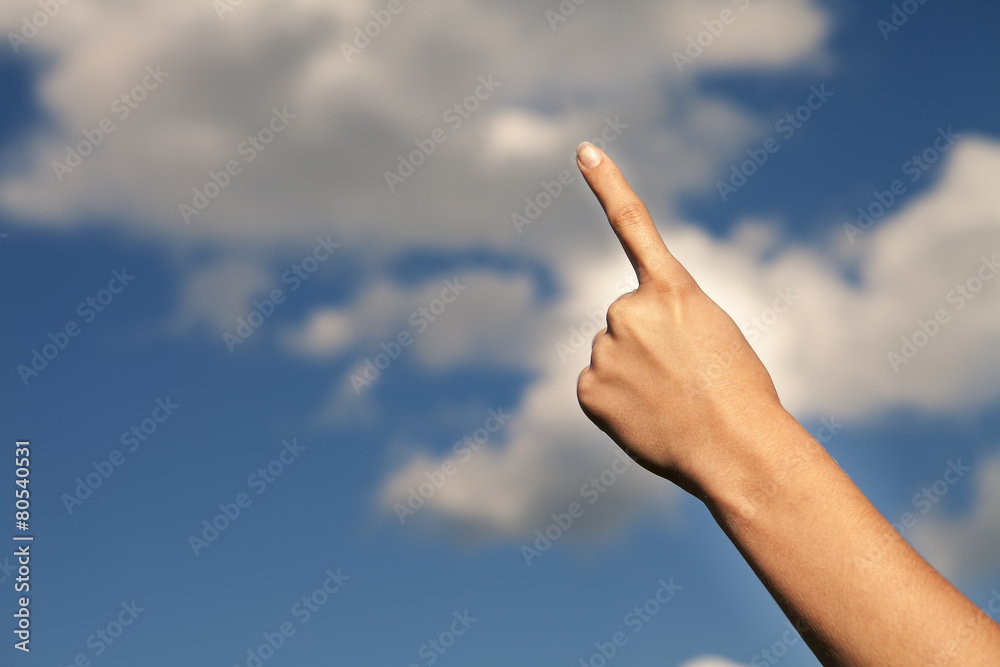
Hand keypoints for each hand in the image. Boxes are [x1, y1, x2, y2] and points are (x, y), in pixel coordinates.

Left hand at [574, 141, 791, 496]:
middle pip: (625, 320)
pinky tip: (645, 418)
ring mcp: (605, 349)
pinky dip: (616, 402)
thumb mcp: (713, 336)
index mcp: (671, 290)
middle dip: (646, 345)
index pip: (632, 224)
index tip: (583, 150)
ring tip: (670, 402)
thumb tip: (619, 346)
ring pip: (612, 355)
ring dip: (634, 375)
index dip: (607, 184)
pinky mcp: (588, 388)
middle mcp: (628, 310)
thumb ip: (665, 323)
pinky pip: (596, 387)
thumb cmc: (739, 394)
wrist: (737, 450)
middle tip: (683, 378)